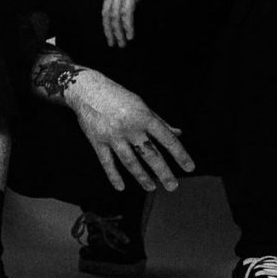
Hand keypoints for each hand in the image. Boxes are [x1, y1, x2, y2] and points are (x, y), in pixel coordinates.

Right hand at [67, 70, 194, 191]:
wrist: (87, 89)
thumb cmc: (117, 96)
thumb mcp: (141, 105)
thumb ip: (159, 121)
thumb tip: (178, 133)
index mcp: (144, 117)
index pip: (167, 139)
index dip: (180, 154)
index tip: (189, 168)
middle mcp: (129, 127)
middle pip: (150, 154)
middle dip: (162, 172)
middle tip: (172, 186)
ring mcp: (112, 135)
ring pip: (130, 161)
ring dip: (142, 176)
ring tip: (151, 187)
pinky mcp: (97, 140)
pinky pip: (106, 162)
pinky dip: (113, 175)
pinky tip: (121, 187)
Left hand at [103, 0, 167, 47]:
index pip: (106, 7)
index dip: (107, 22)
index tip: (110, 33)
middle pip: (107, 14)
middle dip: (109, 31)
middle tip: (113, 44)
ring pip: (115, 17)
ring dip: (118, 33)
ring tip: (123, 44)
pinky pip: (126, 14)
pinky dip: (127, 26)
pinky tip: (130, 36)